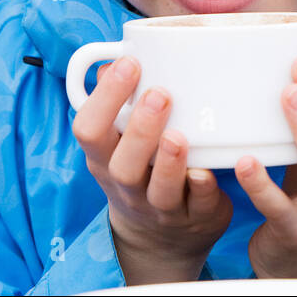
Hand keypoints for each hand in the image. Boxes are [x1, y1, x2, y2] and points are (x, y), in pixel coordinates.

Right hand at [71, 56, 232, 284]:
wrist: (162, 237)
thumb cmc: (143, 169)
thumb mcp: (120, 141)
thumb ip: (119, 102)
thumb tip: (112, 59)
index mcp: (106, 158)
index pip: (88, 131)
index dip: (104, 98)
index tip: (129, 63)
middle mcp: (128, 185)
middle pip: (122, 165)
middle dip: (139, 129)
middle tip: (159, 94)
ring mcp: (161, 206)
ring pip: (159, 189)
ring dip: (168, 162)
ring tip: (178, 136)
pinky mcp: (195, 217)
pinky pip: (198, 206)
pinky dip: (203, 189)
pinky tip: (207, 172)